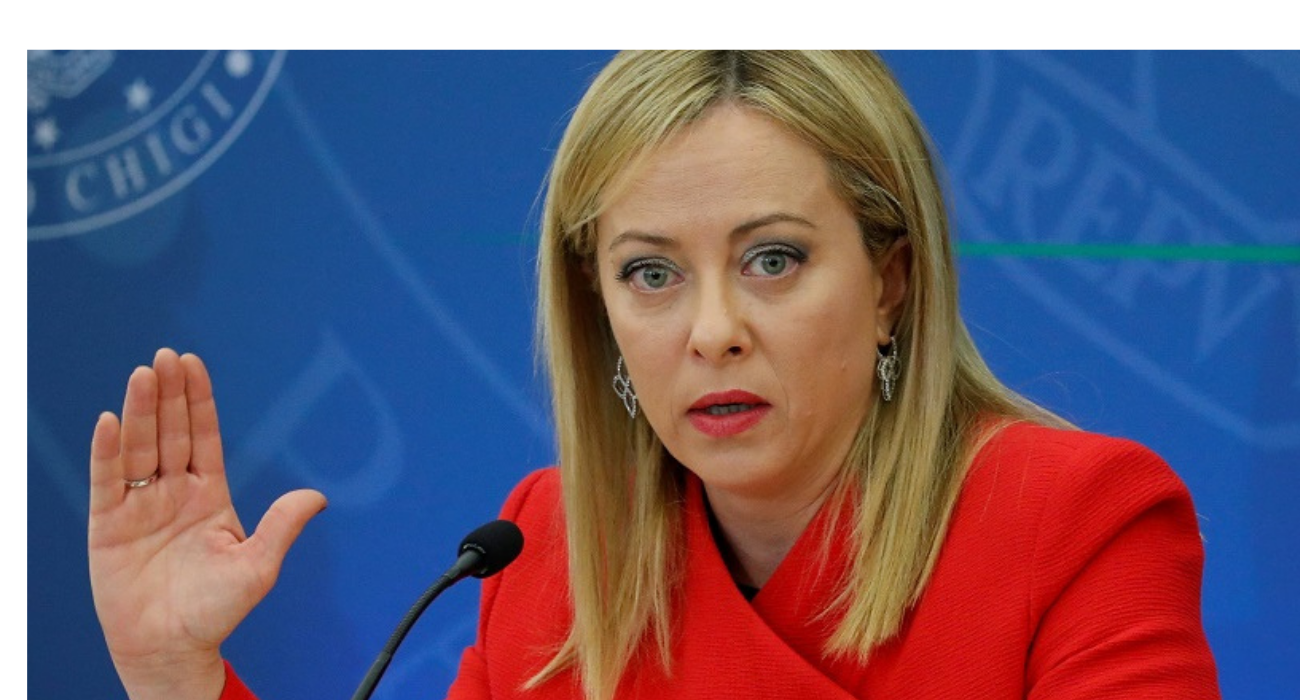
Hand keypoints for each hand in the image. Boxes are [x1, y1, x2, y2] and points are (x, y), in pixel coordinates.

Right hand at [88, 349, 326, 699]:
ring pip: (139, 448)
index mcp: (208, 495)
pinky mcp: (107, 525)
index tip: (192, 364)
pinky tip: (110, 420)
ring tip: (142, 375)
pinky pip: (107, 481)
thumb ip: (281, 527)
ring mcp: (139, 507)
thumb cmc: (215, 611)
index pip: (203, 437)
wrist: (171, 648)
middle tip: (165, 355)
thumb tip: (317, 497)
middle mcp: (172, 493)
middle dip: (168, 394)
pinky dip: (107, 451)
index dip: (198, 401)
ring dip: (140, 411)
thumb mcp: (257, 566)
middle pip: (169, 433)